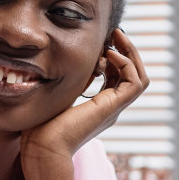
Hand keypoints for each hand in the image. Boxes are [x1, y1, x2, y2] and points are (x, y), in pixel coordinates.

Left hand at [20, 29, 147, 166]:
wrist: (42, 147)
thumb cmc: (39, 127)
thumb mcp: (55, 95)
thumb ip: (65, 80)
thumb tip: (65, 61)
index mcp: (98, 107)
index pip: (116, 77)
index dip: (112, 57)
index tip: (100, 42)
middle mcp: (110, 108)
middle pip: (132, 76)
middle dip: (126, 51)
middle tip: (115, 32)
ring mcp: (113, 109)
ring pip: (139, 78)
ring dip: (130, 53)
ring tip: (115, 37)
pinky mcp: (113, 108)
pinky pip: (135, 82)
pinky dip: (125, 64)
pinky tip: (107, 54)